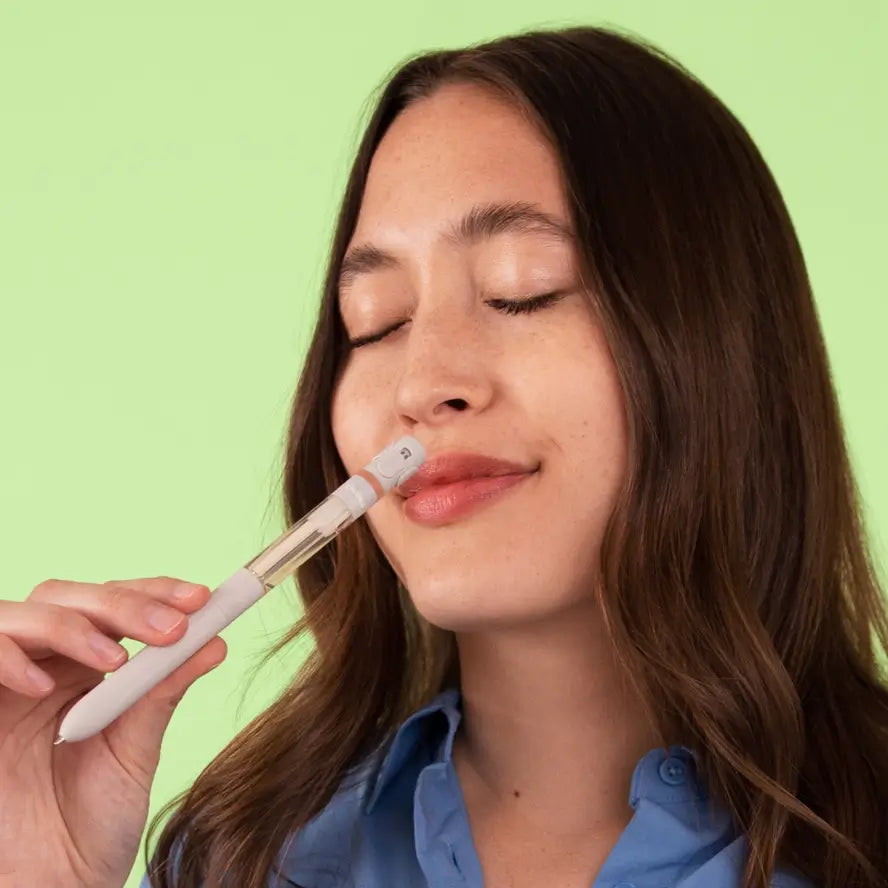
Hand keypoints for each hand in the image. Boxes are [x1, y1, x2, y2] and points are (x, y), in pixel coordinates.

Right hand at [0, 576, 226, 887]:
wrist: (52, 886)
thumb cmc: (91, 823)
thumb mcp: (135, 749)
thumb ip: (163, 692)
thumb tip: (214, 641)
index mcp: (88, 669)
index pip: (116, 604)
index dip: (155, 592)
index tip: (200, 599)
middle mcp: (45, 667)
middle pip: (71, 597)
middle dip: (124, 602)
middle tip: (171, 626)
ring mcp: (6, 685)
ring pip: (24, 614)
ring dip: (72, 625)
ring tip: (114, 659)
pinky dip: (7, 658)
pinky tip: (43, 687)